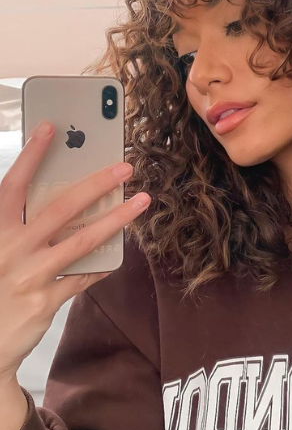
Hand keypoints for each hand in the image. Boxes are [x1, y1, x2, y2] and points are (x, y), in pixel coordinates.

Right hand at [0, 119, 150, 383]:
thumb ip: (14, 225)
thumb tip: (47, 200)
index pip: (13, 186)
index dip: (31, 156)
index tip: (50, 128)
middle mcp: (10, 249)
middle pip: (61, 208)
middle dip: (96, 184)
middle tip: (124, 167)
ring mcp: (29, 275)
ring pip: (82, 240)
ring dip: (116, 219)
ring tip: (141, 202)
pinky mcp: (44, 301)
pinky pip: (82, 277)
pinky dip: (101, 264)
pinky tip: (117, 255)